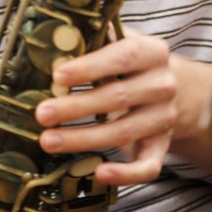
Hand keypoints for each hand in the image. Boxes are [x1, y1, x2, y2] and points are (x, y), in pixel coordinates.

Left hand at [35, 31, 177, 185]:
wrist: (168, 89)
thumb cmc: (130, 64)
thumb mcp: (119, 42)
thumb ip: (95, 39)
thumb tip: (56, 40)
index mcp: (153, 52)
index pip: (122, 57)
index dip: (90, 67)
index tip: (58, 76)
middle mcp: (163, 85)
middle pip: (118, 98)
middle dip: (75, 108)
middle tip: (42, 113)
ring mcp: (164, 118)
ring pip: (123, 132)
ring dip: (83, 139)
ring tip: (48, 141)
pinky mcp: (161, 147)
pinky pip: (147, 166)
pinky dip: (125, 173)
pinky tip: (99, 173)